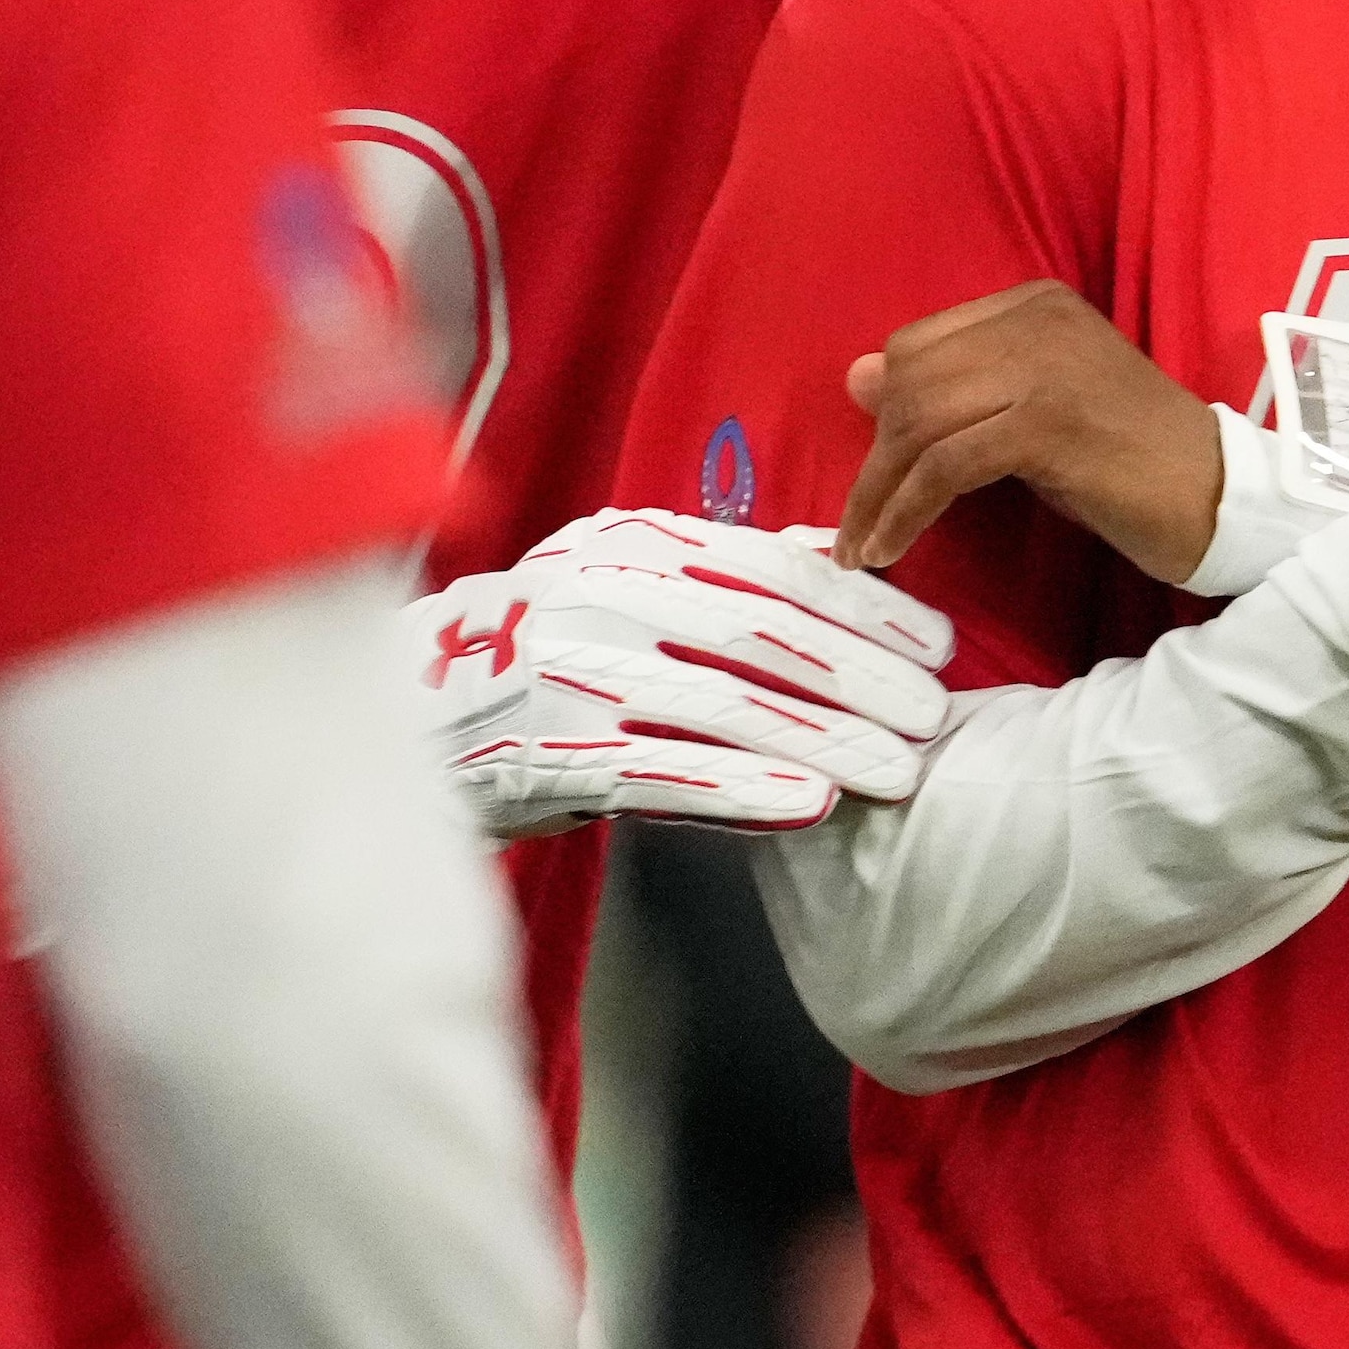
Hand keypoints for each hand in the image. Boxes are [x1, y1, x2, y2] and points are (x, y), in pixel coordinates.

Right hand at [414, 510, 957, 841]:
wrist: (413, 713)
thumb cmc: (543, 650)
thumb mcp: (624, 580)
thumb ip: (721, 571)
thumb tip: (833, 555)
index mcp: (632, 542)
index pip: (771, 567)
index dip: (863, 606)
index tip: (936, 643)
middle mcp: (602, 594)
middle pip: (758, 632)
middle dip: (860, 675)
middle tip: (934, 716)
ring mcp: (572, 673)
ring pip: (722, 704)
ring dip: (823, 738)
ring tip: (897, 771)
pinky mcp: (549, 752)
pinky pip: (662, 772)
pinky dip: (743, 788)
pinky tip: (810, 806)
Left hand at [835, 282, 1226, 580]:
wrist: (1219, 496)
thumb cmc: (1128, 462)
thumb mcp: (1031, 415)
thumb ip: (958, 391)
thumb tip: (857, 377)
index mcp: (1032, 304)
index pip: (919, 345)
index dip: (886, 413)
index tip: (874, 476)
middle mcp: (1035, 320)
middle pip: (910, 380)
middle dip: (874, 460)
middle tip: (862, 524)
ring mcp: (1044, 367)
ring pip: (920, 420)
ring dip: (879, 493)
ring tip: (864, 547)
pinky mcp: (1048, 424)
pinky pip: (947, 464)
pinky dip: (908, 510)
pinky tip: (894, 547)